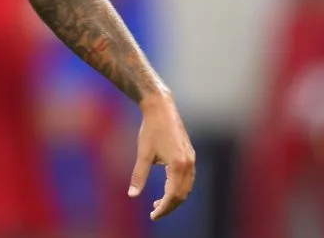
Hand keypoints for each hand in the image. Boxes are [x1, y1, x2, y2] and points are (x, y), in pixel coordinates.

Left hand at [128, 92, 195, 220]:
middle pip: (182, 195)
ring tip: (158, 203)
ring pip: (187, 187)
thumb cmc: (150, 130)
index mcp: (178, 165)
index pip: (173, 196)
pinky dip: (179, 187)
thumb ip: (139, 176)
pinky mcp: (190, 154)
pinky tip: (167, 188)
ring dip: (174, 198)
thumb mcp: (143, 153)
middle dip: (169, 206)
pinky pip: (188, 178)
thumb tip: (132, 195)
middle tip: (154, 212)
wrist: (161, 108)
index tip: (153, 216)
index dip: (164, 208)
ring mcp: (191, 159)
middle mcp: (188, 163)